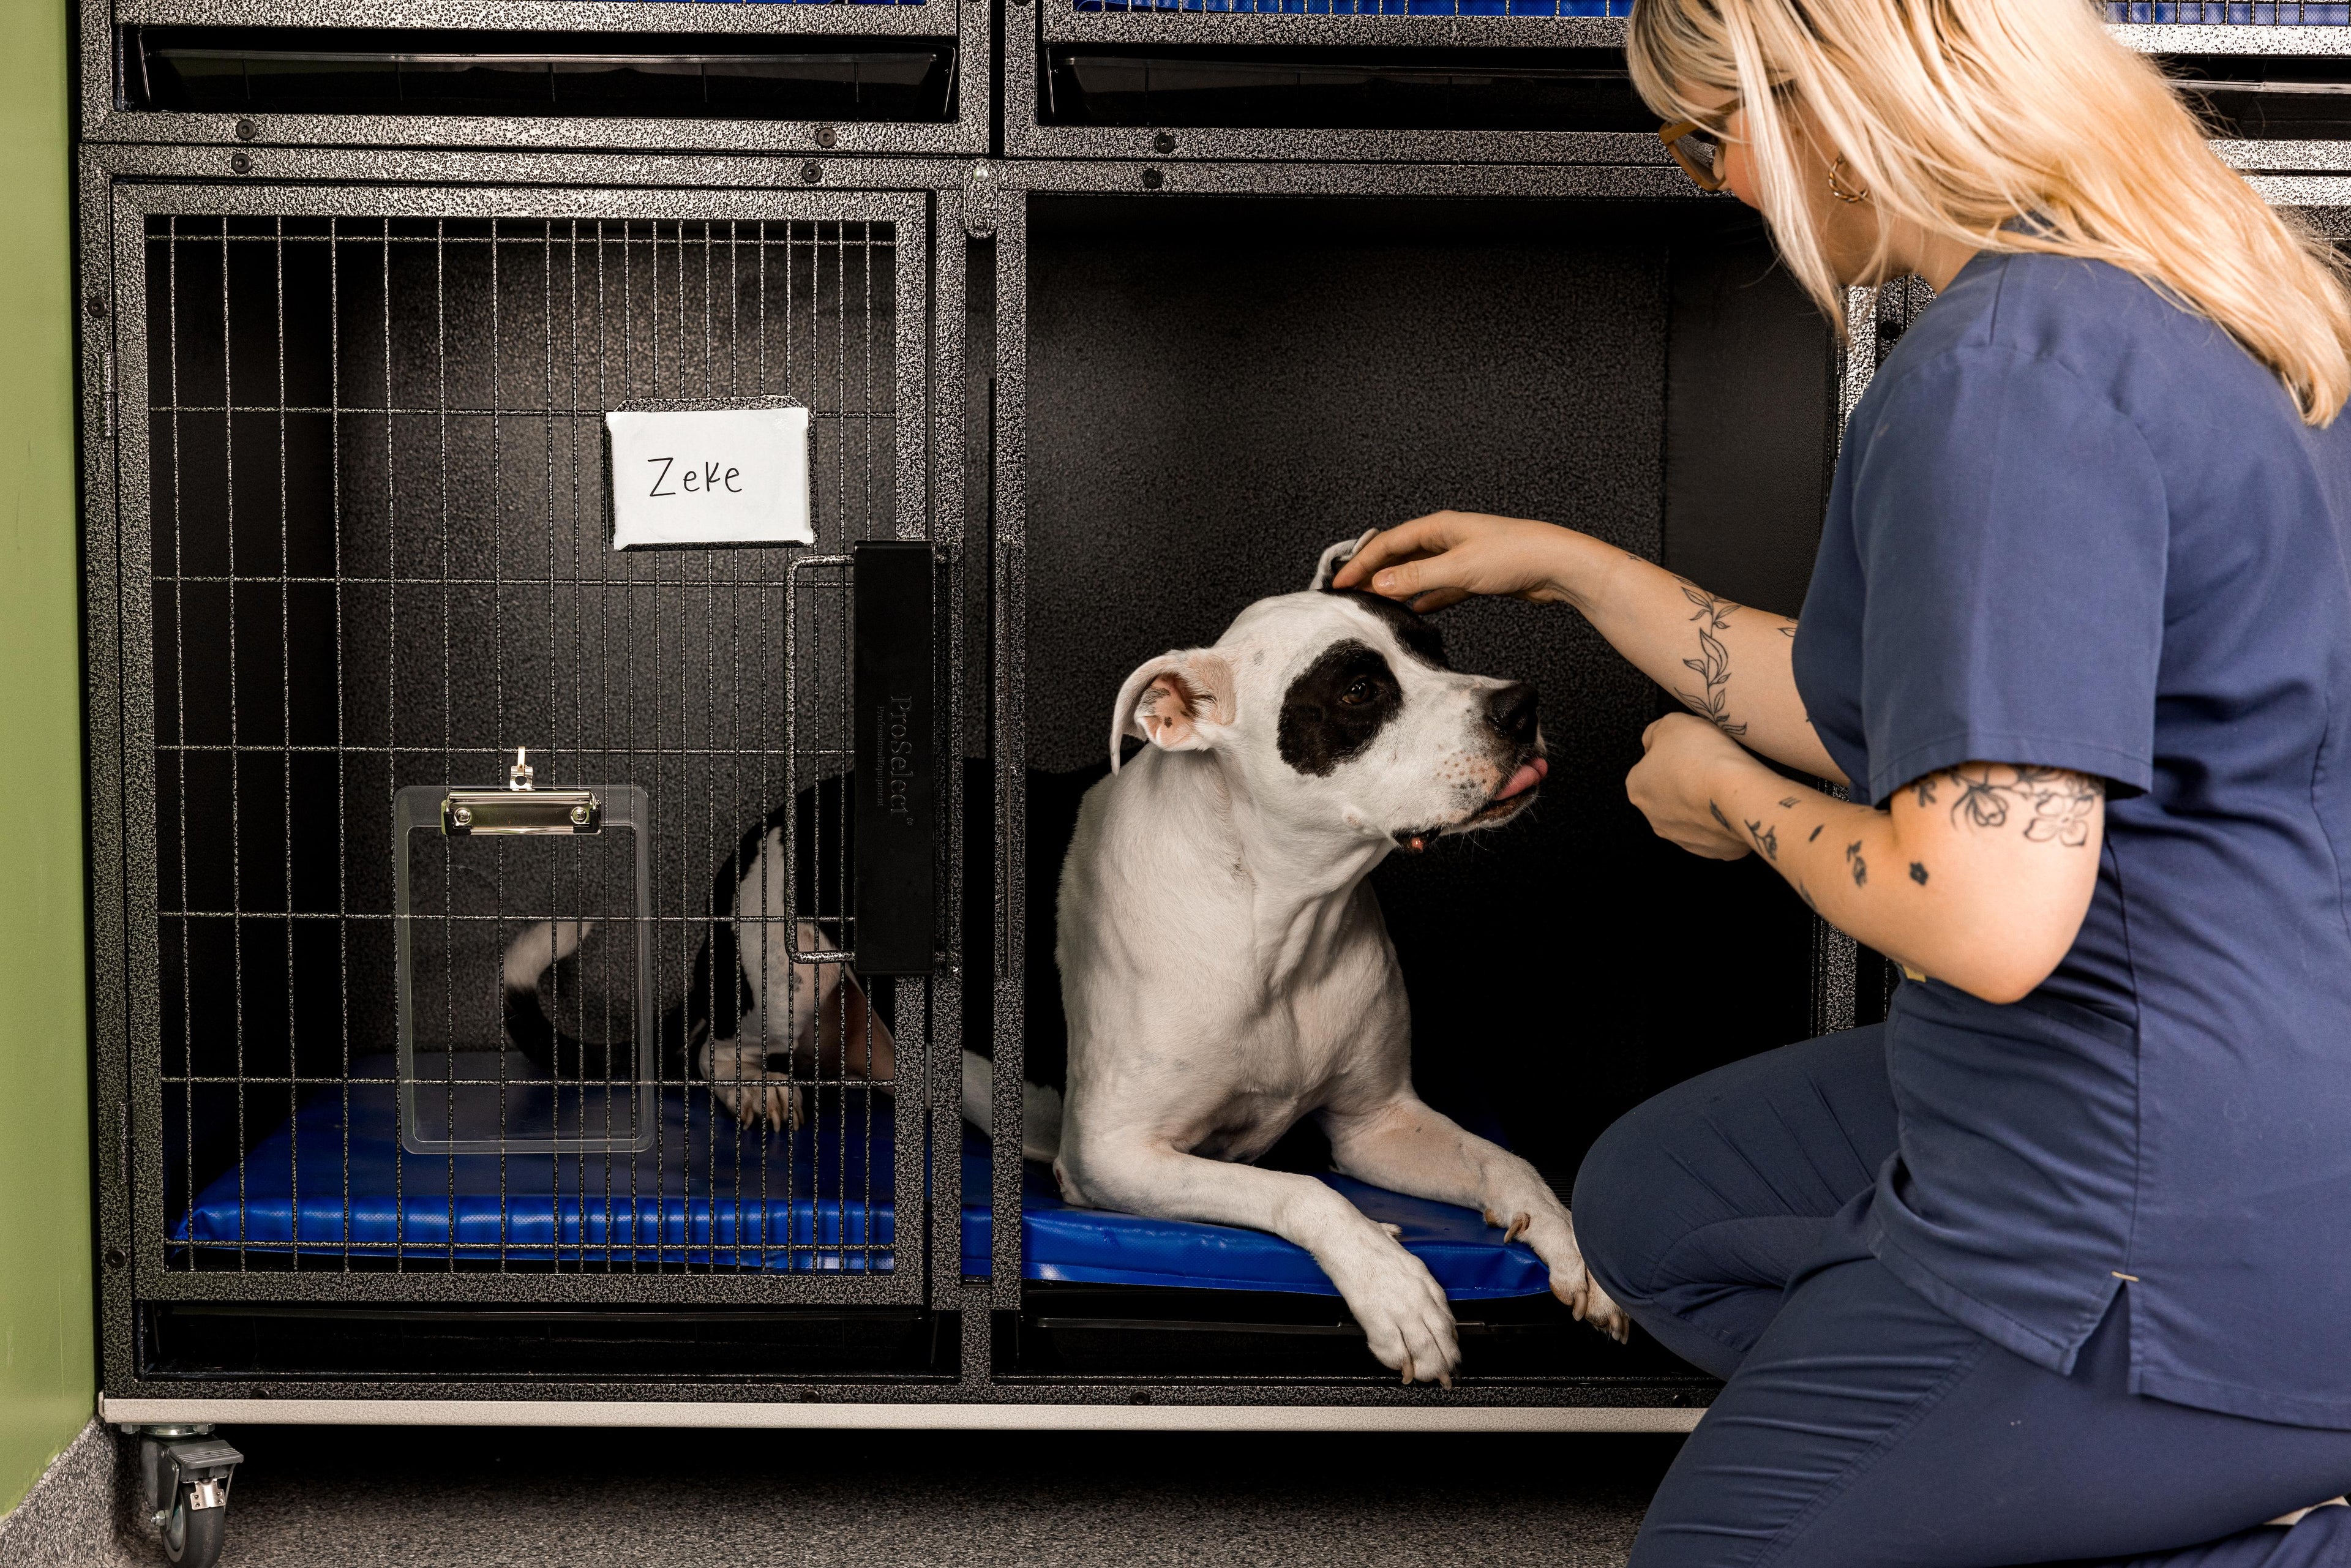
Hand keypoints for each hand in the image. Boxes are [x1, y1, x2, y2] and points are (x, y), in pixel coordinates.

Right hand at [1329, 511, 1602, 613]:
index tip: (1340, 581)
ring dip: (1398, 587)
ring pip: (1420, 572)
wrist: (1556, 565)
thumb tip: (1379, 583)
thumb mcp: (1458, 568)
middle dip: (1375, 573)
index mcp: (1439, 527)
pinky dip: (1426, 598)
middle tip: (1351, 593)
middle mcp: (1448, 538)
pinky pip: (1441, 587)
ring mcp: (1462, 557)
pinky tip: (1416, 610)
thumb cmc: (1514, 556)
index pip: (1388, 543)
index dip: (1361, 562)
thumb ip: (1416, 578)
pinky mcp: (1476, 576)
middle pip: (1401, 556)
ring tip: (1376, 602)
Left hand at [1627, 714, 1754, 860]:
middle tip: (1707, 767)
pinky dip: (1724, 820)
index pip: (1648, 767)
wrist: (1738, 793)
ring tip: (1723, 786)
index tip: (1689, 749)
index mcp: (1637, 788)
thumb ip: (1655, 733)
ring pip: (1691, 815)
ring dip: (1703, 803)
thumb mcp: (1672, 724)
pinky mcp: (1713, 851)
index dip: (1670, 754)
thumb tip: (1653, 742)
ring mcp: (1682, 839)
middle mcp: (1654, 819)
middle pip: (1668, 794)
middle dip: (1685, 782)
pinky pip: (1716, 831)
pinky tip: (1733, 805)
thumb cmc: (1702, 756)